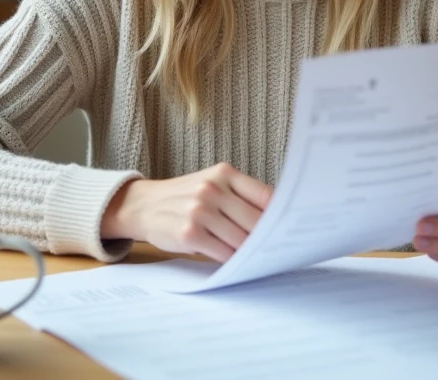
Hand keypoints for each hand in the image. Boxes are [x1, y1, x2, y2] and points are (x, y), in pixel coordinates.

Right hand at [101, 163, 271, 262]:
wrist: (144, 205)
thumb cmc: (185, 196)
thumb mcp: (211, 184)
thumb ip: (240, 196)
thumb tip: (276, 220)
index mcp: (223, 173)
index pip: (265, 195)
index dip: (282, 214)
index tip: (294, 227)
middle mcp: (212, 189)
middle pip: (256, 220)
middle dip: (269, 238)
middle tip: (281, 250)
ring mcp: (200, 211)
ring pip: (241, 239)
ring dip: (252, 252)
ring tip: (262, 259)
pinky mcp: (189, 233)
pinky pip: (223, 253)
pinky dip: (234, 261)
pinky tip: (239, 263)